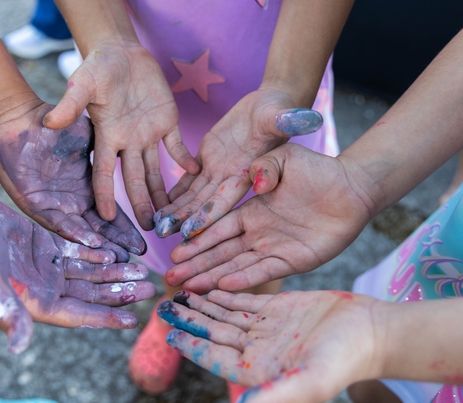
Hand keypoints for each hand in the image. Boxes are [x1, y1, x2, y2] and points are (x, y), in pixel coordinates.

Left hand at [0, 101, 145, 261]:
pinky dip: (76, 234)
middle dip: (120, 241)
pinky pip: (58, 224)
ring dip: (100, 245)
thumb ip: (108, 151)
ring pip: (81, 231)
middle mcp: (73, 201)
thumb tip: (138, 155)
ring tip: (119, 256)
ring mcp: (54, 205)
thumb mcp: (89, 137)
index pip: (112, 212)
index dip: (128, 224)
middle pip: (101, 227)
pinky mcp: (35, 206)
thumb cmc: (51, 124)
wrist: (16, 120)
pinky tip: (94, 242)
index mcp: (87, 186)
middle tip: (139, 254)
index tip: (147, 234)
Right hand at [0, 190, 155, 353]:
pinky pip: (78, 254)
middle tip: (150, 289)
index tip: (134, 320)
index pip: (78, 315)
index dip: (106, 318)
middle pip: (90, 296)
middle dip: (120, 294)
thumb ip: (6, 310)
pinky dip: (97, 254)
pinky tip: (117, 253)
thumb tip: (19, 346)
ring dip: (114, 275)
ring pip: (88, 275)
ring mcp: (46, 267)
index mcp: (33, 302)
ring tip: (141, 271)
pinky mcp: (45, 246)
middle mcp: (43, 288)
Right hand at [43, 42, 199, 228]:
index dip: (105, 195)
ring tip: (172, 216)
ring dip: (163, 193)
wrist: (121, 52)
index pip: (103, 172)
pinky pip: (177, 146)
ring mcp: (147, 134)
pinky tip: (195, 173)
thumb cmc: (98, 65)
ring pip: (155, 171)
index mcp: (106, 136)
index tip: (108, 219)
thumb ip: (71, 103)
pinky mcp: (167, 122)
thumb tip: (51, 122)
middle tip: (151, 229)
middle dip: (141, 204)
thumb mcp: (83, 82)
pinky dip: (185, 159)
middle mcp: (127, 142)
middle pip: (134, 180)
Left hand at [153, 88, 322, 238]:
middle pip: (204, 206)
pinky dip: (174, 193)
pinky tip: (157, 204)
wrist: (272, 105)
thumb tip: (307, 119)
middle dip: (185, 222)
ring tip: (156, 226)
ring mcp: (219, 172)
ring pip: (194, 197)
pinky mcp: (209, 160)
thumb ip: (289, 120)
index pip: (226, 200)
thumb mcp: (282, 114)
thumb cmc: (281, 109)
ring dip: (176, 211)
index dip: (208, 216)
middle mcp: (231, 179)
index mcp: (248, 174)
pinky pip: (189, 181)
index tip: (189, 232)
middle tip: (162, 237)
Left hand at [159, 289, 382, 402]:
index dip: (191, 346)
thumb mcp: (310, 382)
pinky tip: (208, 287)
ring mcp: (266, 328)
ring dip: (201, 305)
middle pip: (213, 334)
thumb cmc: (345, 361)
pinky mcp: (279, 309)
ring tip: (179, 293)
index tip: (169, 333)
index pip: (215, 358)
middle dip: (188, 320)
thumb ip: (274, 398)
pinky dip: (225, 294)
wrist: (372, 333)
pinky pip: (244, 301)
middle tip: (163, 305)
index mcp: (258, 370)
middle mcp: (257, 350)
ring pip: (224, 316)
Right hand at [165, 144, 372, 292]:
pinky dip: (244, 277)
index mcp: (251, 213)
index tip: (175, 249)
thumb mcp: (285, 159)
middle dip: (196, 265)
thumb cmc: (318, 170)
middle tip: (171, 277)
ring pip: (237, 265)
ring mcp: (274, 249)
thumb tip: (253, 181)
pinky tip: (223, 284)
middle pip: (220, 253)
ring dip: (212, 277)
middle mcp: (258, 234)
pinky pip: (265, 270)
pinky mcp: (293, 261)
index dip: (196, 240)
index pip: (217, 229)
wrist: (352, 188)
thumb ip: (264, 167)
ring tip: (188, 287)